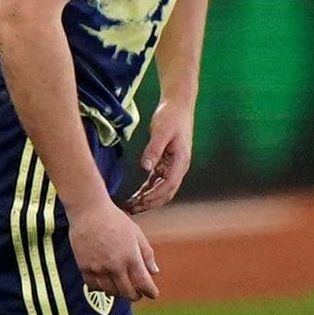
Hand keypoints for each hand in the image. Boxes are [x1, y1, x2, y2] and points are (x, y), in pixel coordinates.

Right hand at [68, 202, 159, 301]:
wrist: (89, 211)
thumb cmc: (115, 219)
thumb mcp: (137, 234)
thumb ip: (147, 254)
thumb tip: (154, 272)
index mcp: (131, 257)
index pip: (144, 285)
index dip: (151, 292)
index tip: (152, 293)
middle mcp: (115, 266)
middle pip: (128, 293)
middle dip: (136, 295)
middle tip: (137, 293)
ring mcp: (98, 267)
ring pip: (110, 292)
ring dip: (118, 293)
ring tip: (121, 288)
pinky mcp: (84, 266)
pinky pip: (93, 286)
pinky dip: (100, 288)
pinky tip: (104, 283)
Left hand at [124, 99, 193, 213]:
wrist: (178, 104)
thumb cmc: (170, 116)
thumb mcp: (161, 131)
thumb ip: (154, 150)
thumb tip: (145, 168)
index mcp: (181, 161)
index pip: (169, 185)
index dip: (155, 196)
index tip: (140, 202)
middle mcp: (179, 166)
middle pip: (166, 192)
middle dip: (151, 203)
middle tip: (132, 210)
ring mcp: (173, 165)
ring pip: (162, 188)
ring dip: (148, 198)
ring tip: (132, 206)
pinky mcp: (167, 161)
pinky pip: (157, 180)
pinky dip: (148, 189)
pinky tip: (136, 195)